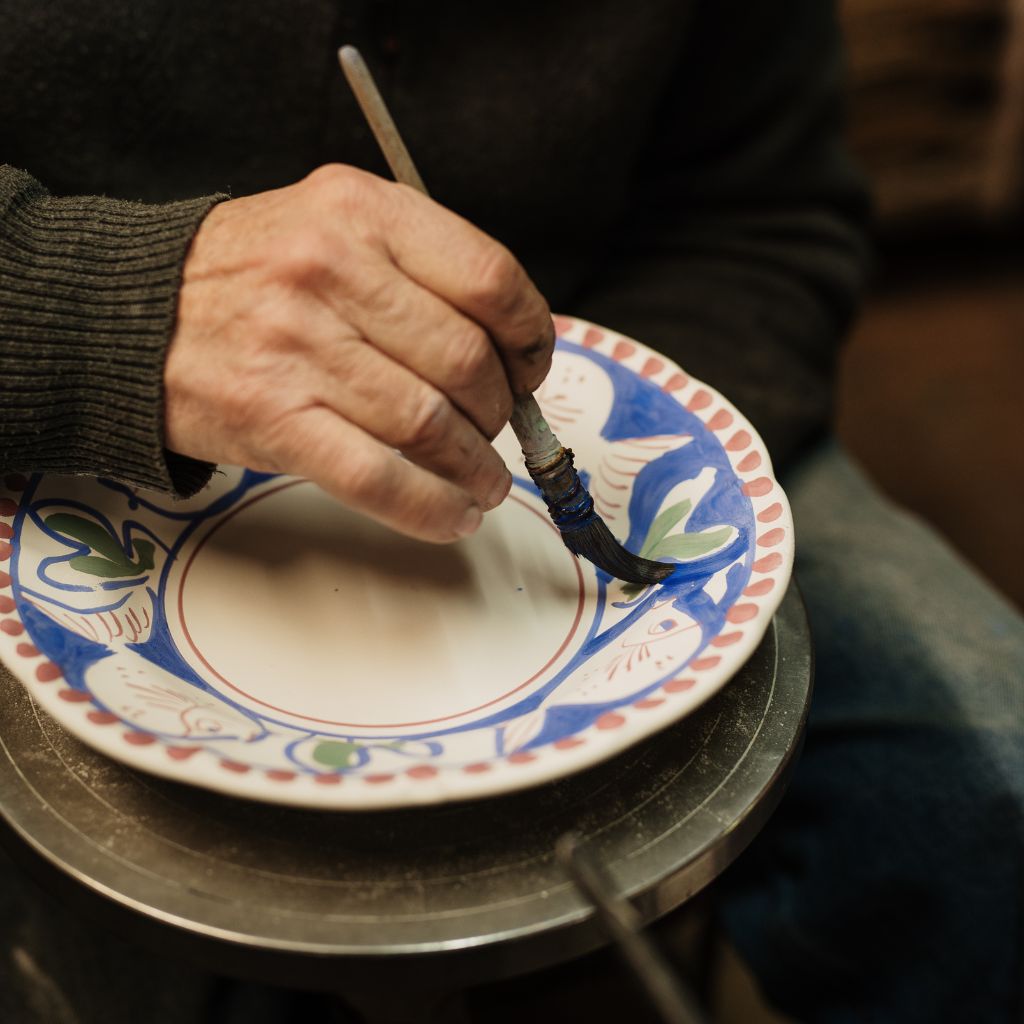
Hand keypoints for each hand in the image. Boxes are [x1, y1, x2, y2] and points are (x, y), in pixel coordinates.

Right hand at [164, 164, 553, 541]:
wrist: (131, 312)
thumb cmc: (248, 276)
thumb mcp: (331, 227)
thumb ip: (416, 269)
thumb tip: (510, 348)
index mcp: (360, 212)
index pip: (490, 279)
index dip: (531, 338)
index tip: (531, 368)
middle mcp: (329, 271)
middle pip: (467, 362)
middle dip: (501, 412)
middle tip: (496, 430)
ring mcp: (298, 348)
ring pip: (431, 425)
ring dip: (475, 468)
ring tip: (484, 482)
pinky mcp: (273, 419)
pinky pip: (379, 478)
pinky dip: (431, 509)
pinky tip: (453, 516)